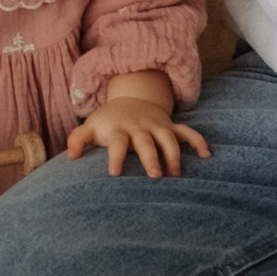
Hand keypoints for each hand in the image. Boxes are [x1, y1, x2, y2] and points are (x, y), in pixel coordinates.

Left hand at [67, 95, 208, 177]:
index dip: (116, 157)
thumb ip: (77, 139)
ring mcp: (157, 126)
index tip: (115, 174)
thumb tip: (70, 157)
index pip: (117, 142)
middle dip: (151, 157)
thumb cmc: (108, 121)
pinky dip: (197, 142)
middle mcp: (140, 127)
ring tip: (176, 175)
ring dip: (174, 154)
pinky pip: (187, 132)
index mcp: (119, 129)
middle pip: (146, 142)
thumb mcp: (90, 126)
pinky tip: (206, 156)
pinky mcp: (170, 127)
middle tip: (155, 176)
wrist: (130, 99)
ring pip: (169, 138)